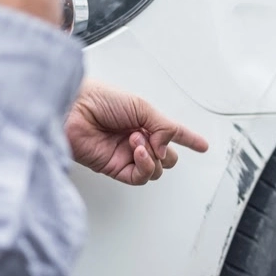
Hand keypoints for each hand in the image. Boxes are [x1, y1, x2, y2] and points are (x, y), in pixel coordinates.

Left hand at [65, 79, 209, 185]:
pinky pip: (140, 177)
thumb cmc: (99, 99)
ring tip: (137, 141)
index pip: (172, 133)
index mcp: (144, 120)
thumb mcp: (141, 106)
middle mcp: (136, 139)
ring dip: (152, 156)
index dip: (189, 139)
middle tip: (154, 139)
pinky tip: (137, 152)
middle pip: (167, 157)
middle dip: (167, 150)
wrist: (73, 110)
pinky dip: (144, 166)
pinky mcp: (114, 168)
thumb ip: (163, 127)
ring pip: (156, 169)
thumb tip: (168, 148)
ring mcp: (126, 155)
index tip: (202, 146)